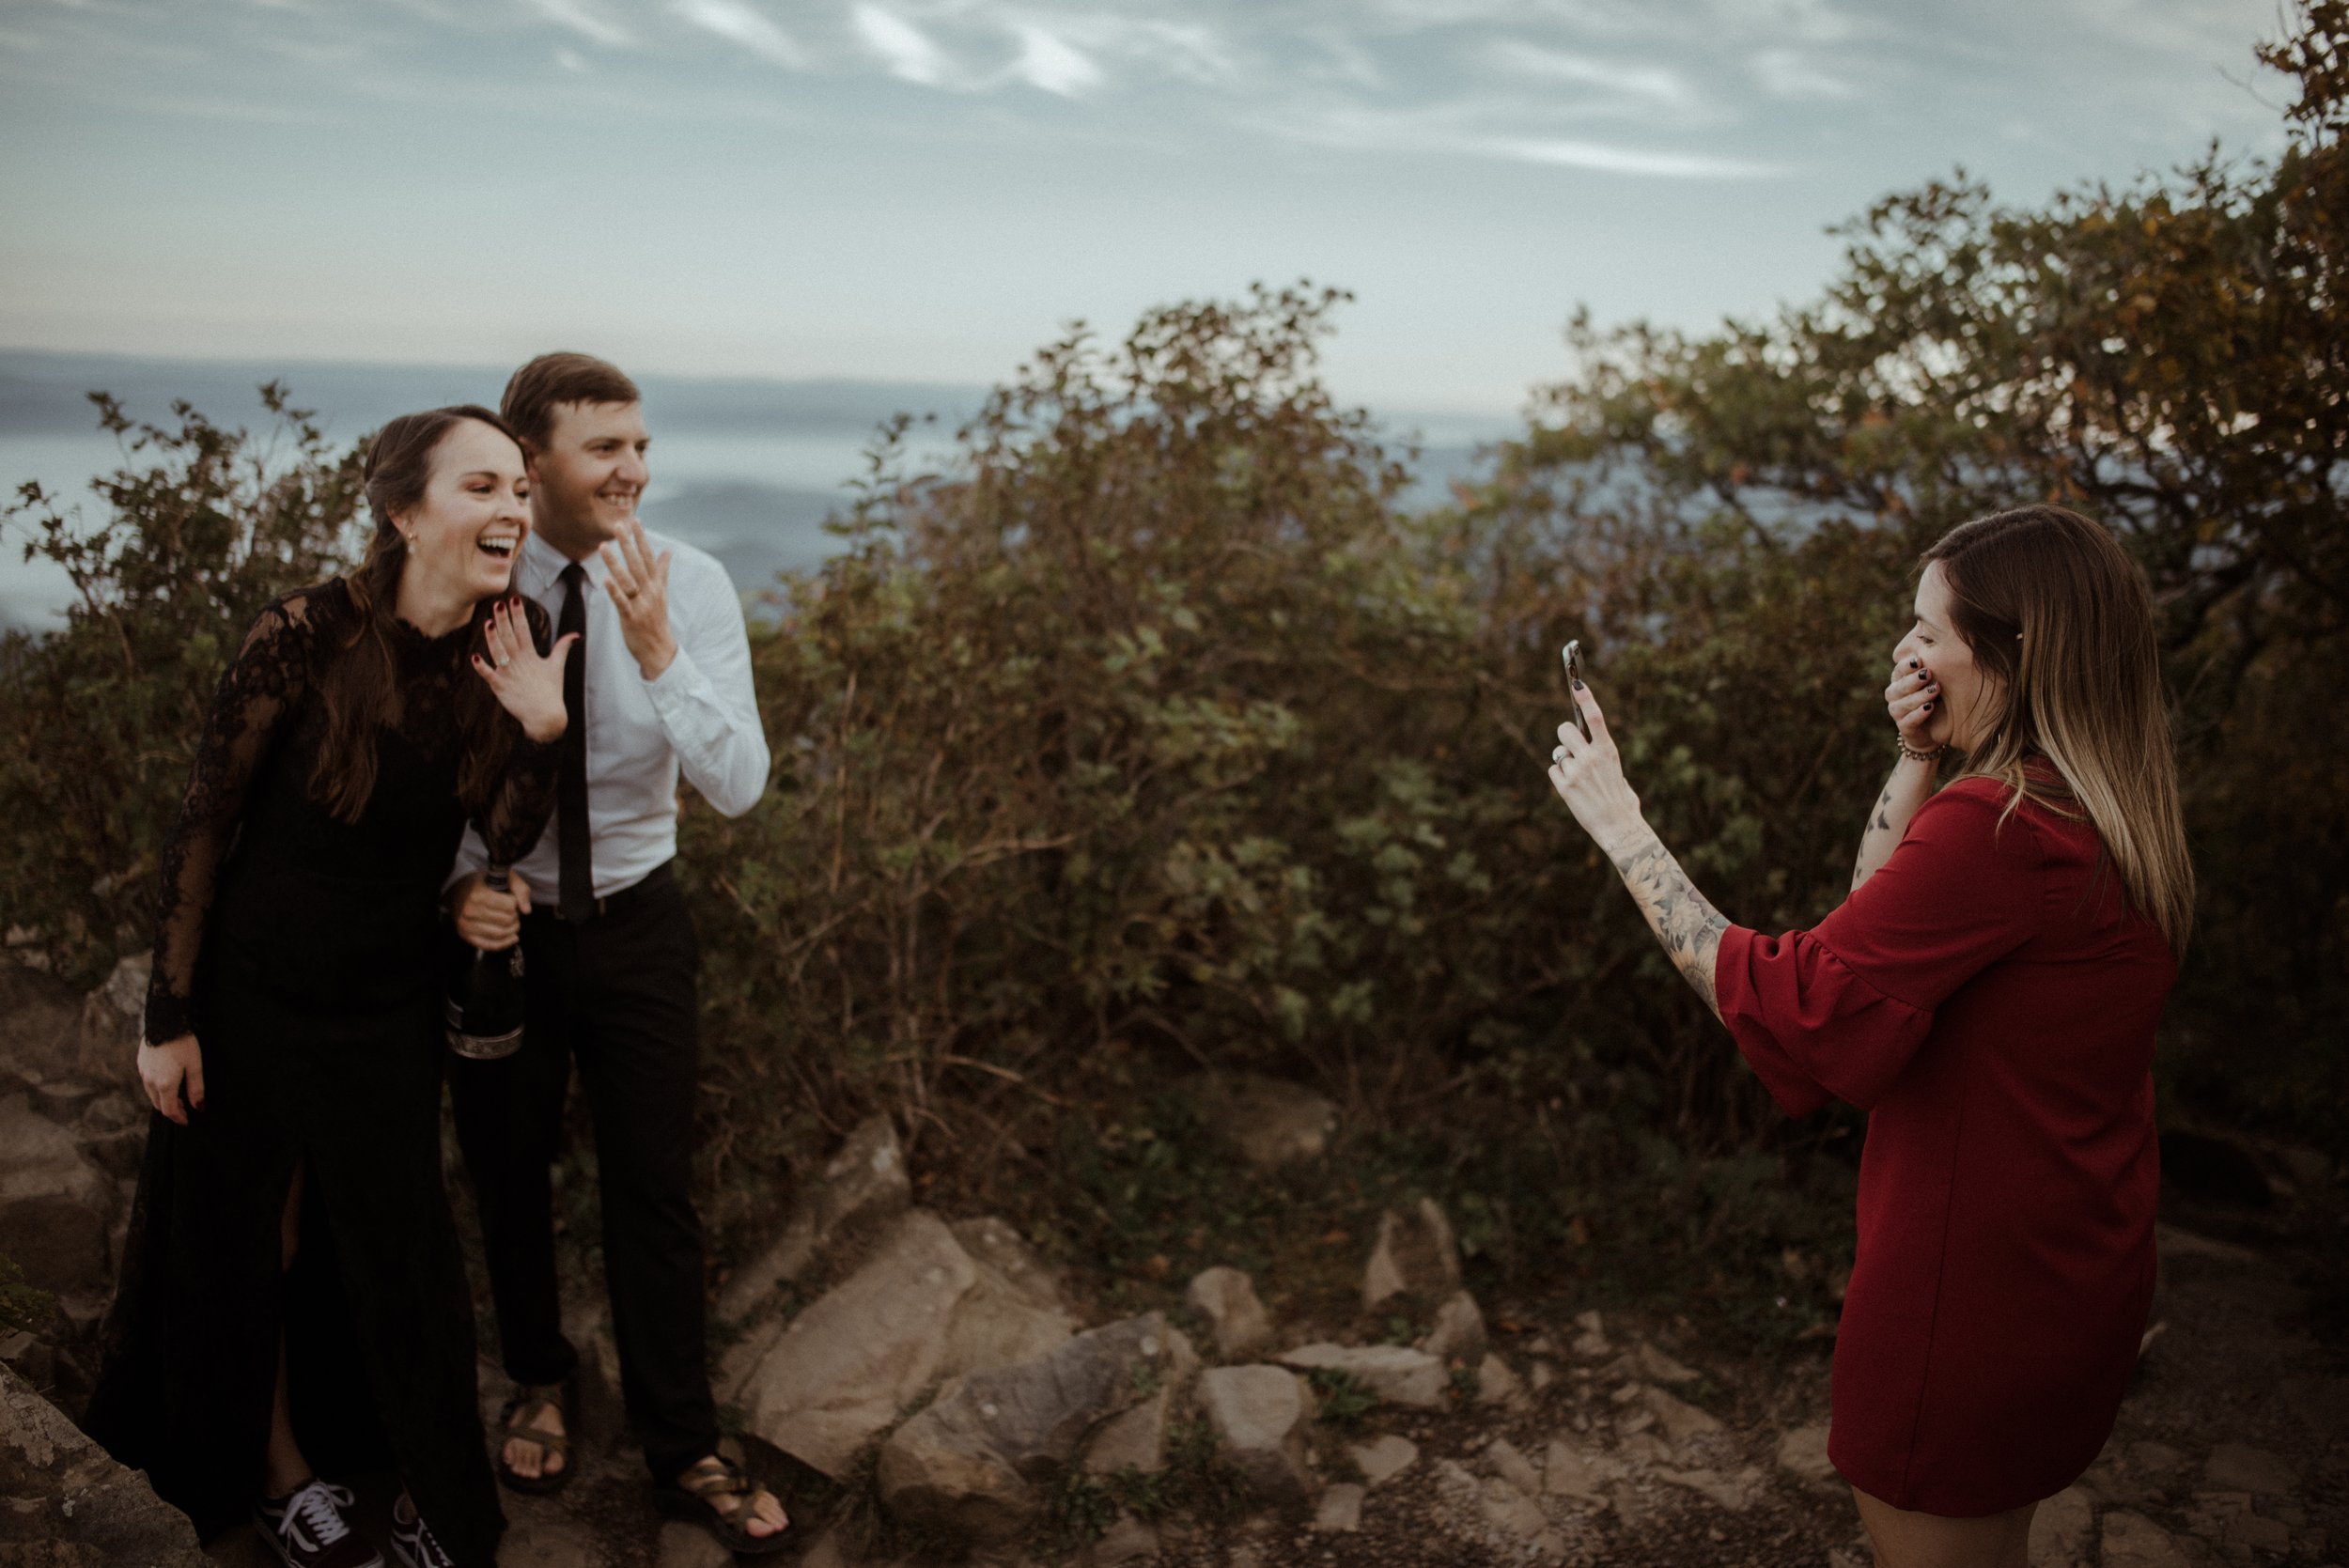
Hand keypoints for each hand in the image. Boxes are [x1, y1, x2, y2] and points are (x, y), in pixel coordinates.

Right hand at [138, 1034, 203, 1124]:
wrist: (164, 1022)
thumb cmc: (183, 1043)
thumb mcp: (195, 1066)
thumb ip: (196, 1088)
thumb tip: (199, 1107)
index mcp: (164, 1084)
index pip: (169, 1110)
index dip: (178, 1118)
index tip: (187, 1121)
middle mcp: (150, 1081)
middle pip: (158, 1104)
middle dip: (171, 1109)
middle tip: (184, 1108)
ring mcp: (143, 1072)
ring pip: (151, 1093)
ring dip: (163, 1098)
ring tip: (177, 1095)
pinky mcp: (141, 1063)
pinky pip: (147, 1082)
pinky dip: (156, 1088)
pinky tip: (167, 1080)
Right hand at [450, 869, 532, 948]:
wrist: (460, 890)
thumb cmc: (484, 884)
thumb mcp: (504, 877)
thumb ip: (520, 890)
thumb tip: (526, 910)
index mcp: (478, 894)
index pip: (510, 906)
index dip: (515, 903)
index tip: (512, 900)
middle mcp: (469, 911)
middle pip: (506, 921)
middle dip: (515, 917)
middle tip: (512, 912)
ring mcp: (466, 925)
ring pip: (499, 934)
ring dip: (512, 930)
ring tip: (512, 922)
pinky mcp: (466, 936)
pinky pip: (489, 945)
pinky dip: (504, 943)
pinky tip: (512, 937)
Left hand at [474, 596, 576, 743]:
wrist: (545, 717)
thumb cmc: (551, 691)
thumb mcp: (557, 667)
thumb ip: (563, 648)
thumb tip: (576, 634)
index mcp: (531, 655)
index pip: (524, 629)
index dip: (518, 614)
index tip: (514, 599)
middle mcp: (519, 662)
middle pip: (509, 637)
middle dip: (503, 619)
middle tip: (497, 604)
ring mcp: (509, 674)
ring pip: (498, 652)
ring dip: (492, 638)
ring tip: (487, 623)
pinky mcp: (501, 687)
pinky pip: (489, 676)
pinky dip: (481, 667)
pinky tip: (474, 657)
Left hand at [600, 519, 676, 680]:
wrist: (660, 649)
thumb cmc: (657, 619)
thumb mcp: (662, 593)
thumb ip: (662, 571)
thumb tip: (668, 551)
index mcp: (656, 585)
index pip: (649, 556)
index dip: (641, 538)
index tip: (635, 520)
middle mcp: (650, 592)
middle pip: (638, 564)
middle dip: (628, 544)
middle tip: (618, 525)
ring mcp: (641, 605)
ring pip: (627, 580)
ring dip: (615, 563)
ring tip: (603, 547)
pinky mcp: (631, 618)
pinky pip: (622, 602)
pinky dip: (614, 591)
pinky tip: (605, 579)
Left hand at [1545, 679, 1647, 857]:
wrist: (1619, 827)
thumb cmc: (1622, 801)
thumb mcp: (1617, 772)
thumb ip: (1602, 757)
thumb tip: (1589, 749)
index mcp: (1608, 750)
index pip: (1595, 717)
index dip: (1585, 698)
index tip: (1576, 683)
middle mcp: (1591, 757)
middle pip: (1565, 730)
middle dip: (1565, 736)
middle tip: (1570, 745)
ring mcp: (1577, 771)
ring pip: (1559, 753)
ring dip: (1565, 762)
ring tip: (1579, 779)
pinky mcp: (1565, 786)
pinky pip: (1554, 771)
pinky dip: (1560, 778)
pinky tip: (1573, 789)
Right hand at [1885, 654, 1943, 754]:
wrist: (1935, 728)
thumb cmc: (1937, 697)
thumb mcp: (1936, 677)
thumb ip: (1933, 662)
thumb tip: (1935, 638)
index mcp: (1900, 680)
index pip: (1899, 670)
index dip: (1907, 666)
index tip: (1920, 660)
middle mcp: (1895, 696)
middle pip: (1899, 686)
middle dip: (1913, 680)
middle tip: (1929, 674)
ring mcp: (1898, 713)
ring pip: (1903, 704)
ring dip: (1919, 696)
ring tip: (1935, 690)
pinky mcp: (1905, 729)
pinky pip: (1908, 721)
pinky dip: (1918, 714)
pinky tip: (1930, 707)